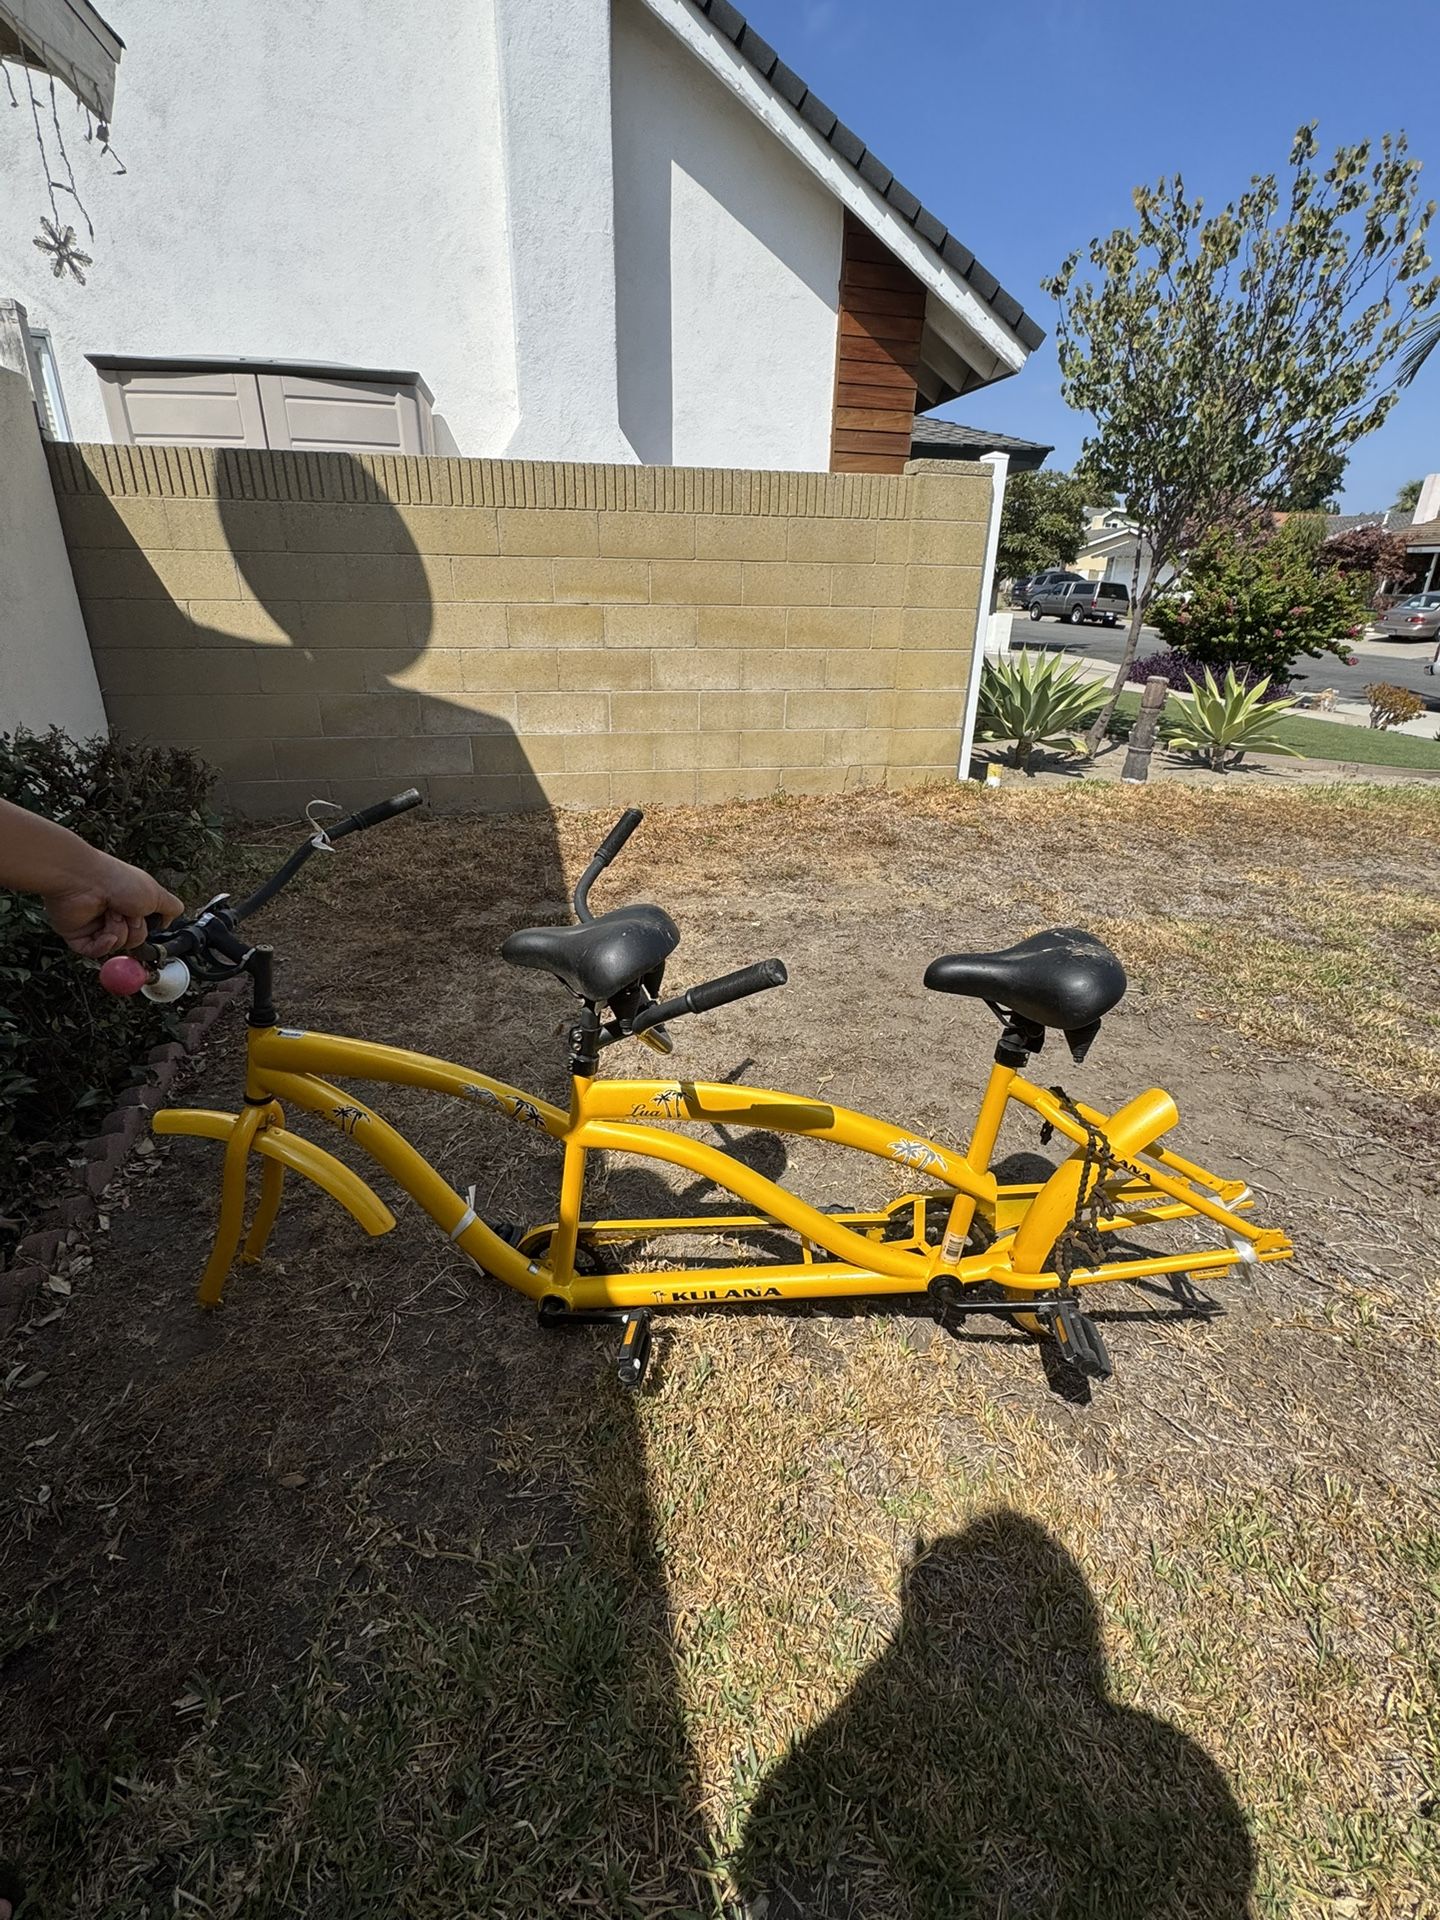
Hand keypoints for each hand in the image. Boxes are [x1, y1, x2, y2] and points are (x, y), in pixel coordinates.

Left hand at [42, 851, 183, 957]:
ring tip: (111, 914)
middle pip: (134, 940)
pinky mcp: (78, 935)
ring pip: (117, 947)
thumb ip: (171, 907)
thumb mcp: (157, 893)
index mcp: (131, 903)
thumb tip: (172, 919)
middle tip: (129, 914)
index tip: (152, 925)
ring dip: (118, 932)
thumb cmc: (116, 880)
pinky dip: (103, 945)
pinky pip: (96, 952)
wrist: (84, 881)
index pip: (146, 928)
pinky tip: (105, 932)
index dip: (150, 928)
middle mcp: (114, 913)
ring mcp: (96, 925)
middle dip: (135, 930)